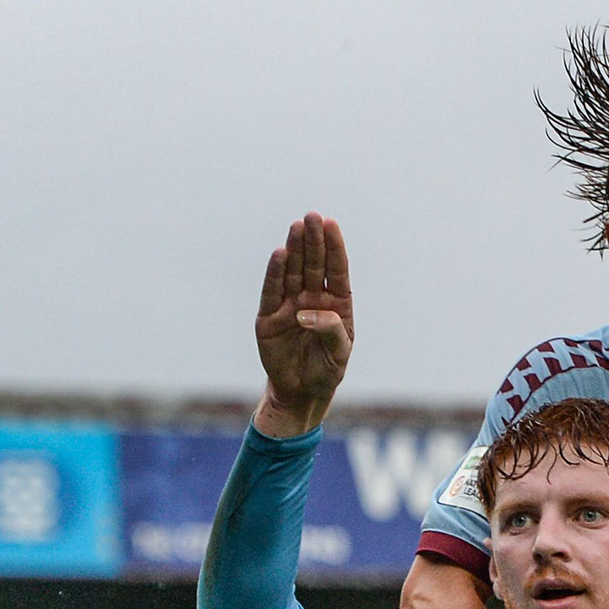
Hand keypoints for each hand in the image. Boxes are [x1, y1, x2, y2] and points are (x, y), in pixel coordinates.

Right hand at [254, 213, 354, 435]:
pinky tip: (280, 254)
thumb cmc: (326, 370)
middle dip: (313, 241)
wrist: (302, 392)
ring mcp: (290, 305)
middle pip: (314, 265)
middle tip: (312, 217)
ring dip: (295, 250)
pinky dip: (275, 273)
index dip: (334, 247)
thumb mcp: (338, 354)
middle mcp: (313, 299)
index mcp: (336, 303)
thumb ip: (331, 331)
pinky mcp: (269, 316)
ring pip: (293, 272)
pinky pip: (272, 291)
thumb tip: (308, 313)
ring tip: (297, 226)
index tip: (331, 224)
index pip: (336, 270)